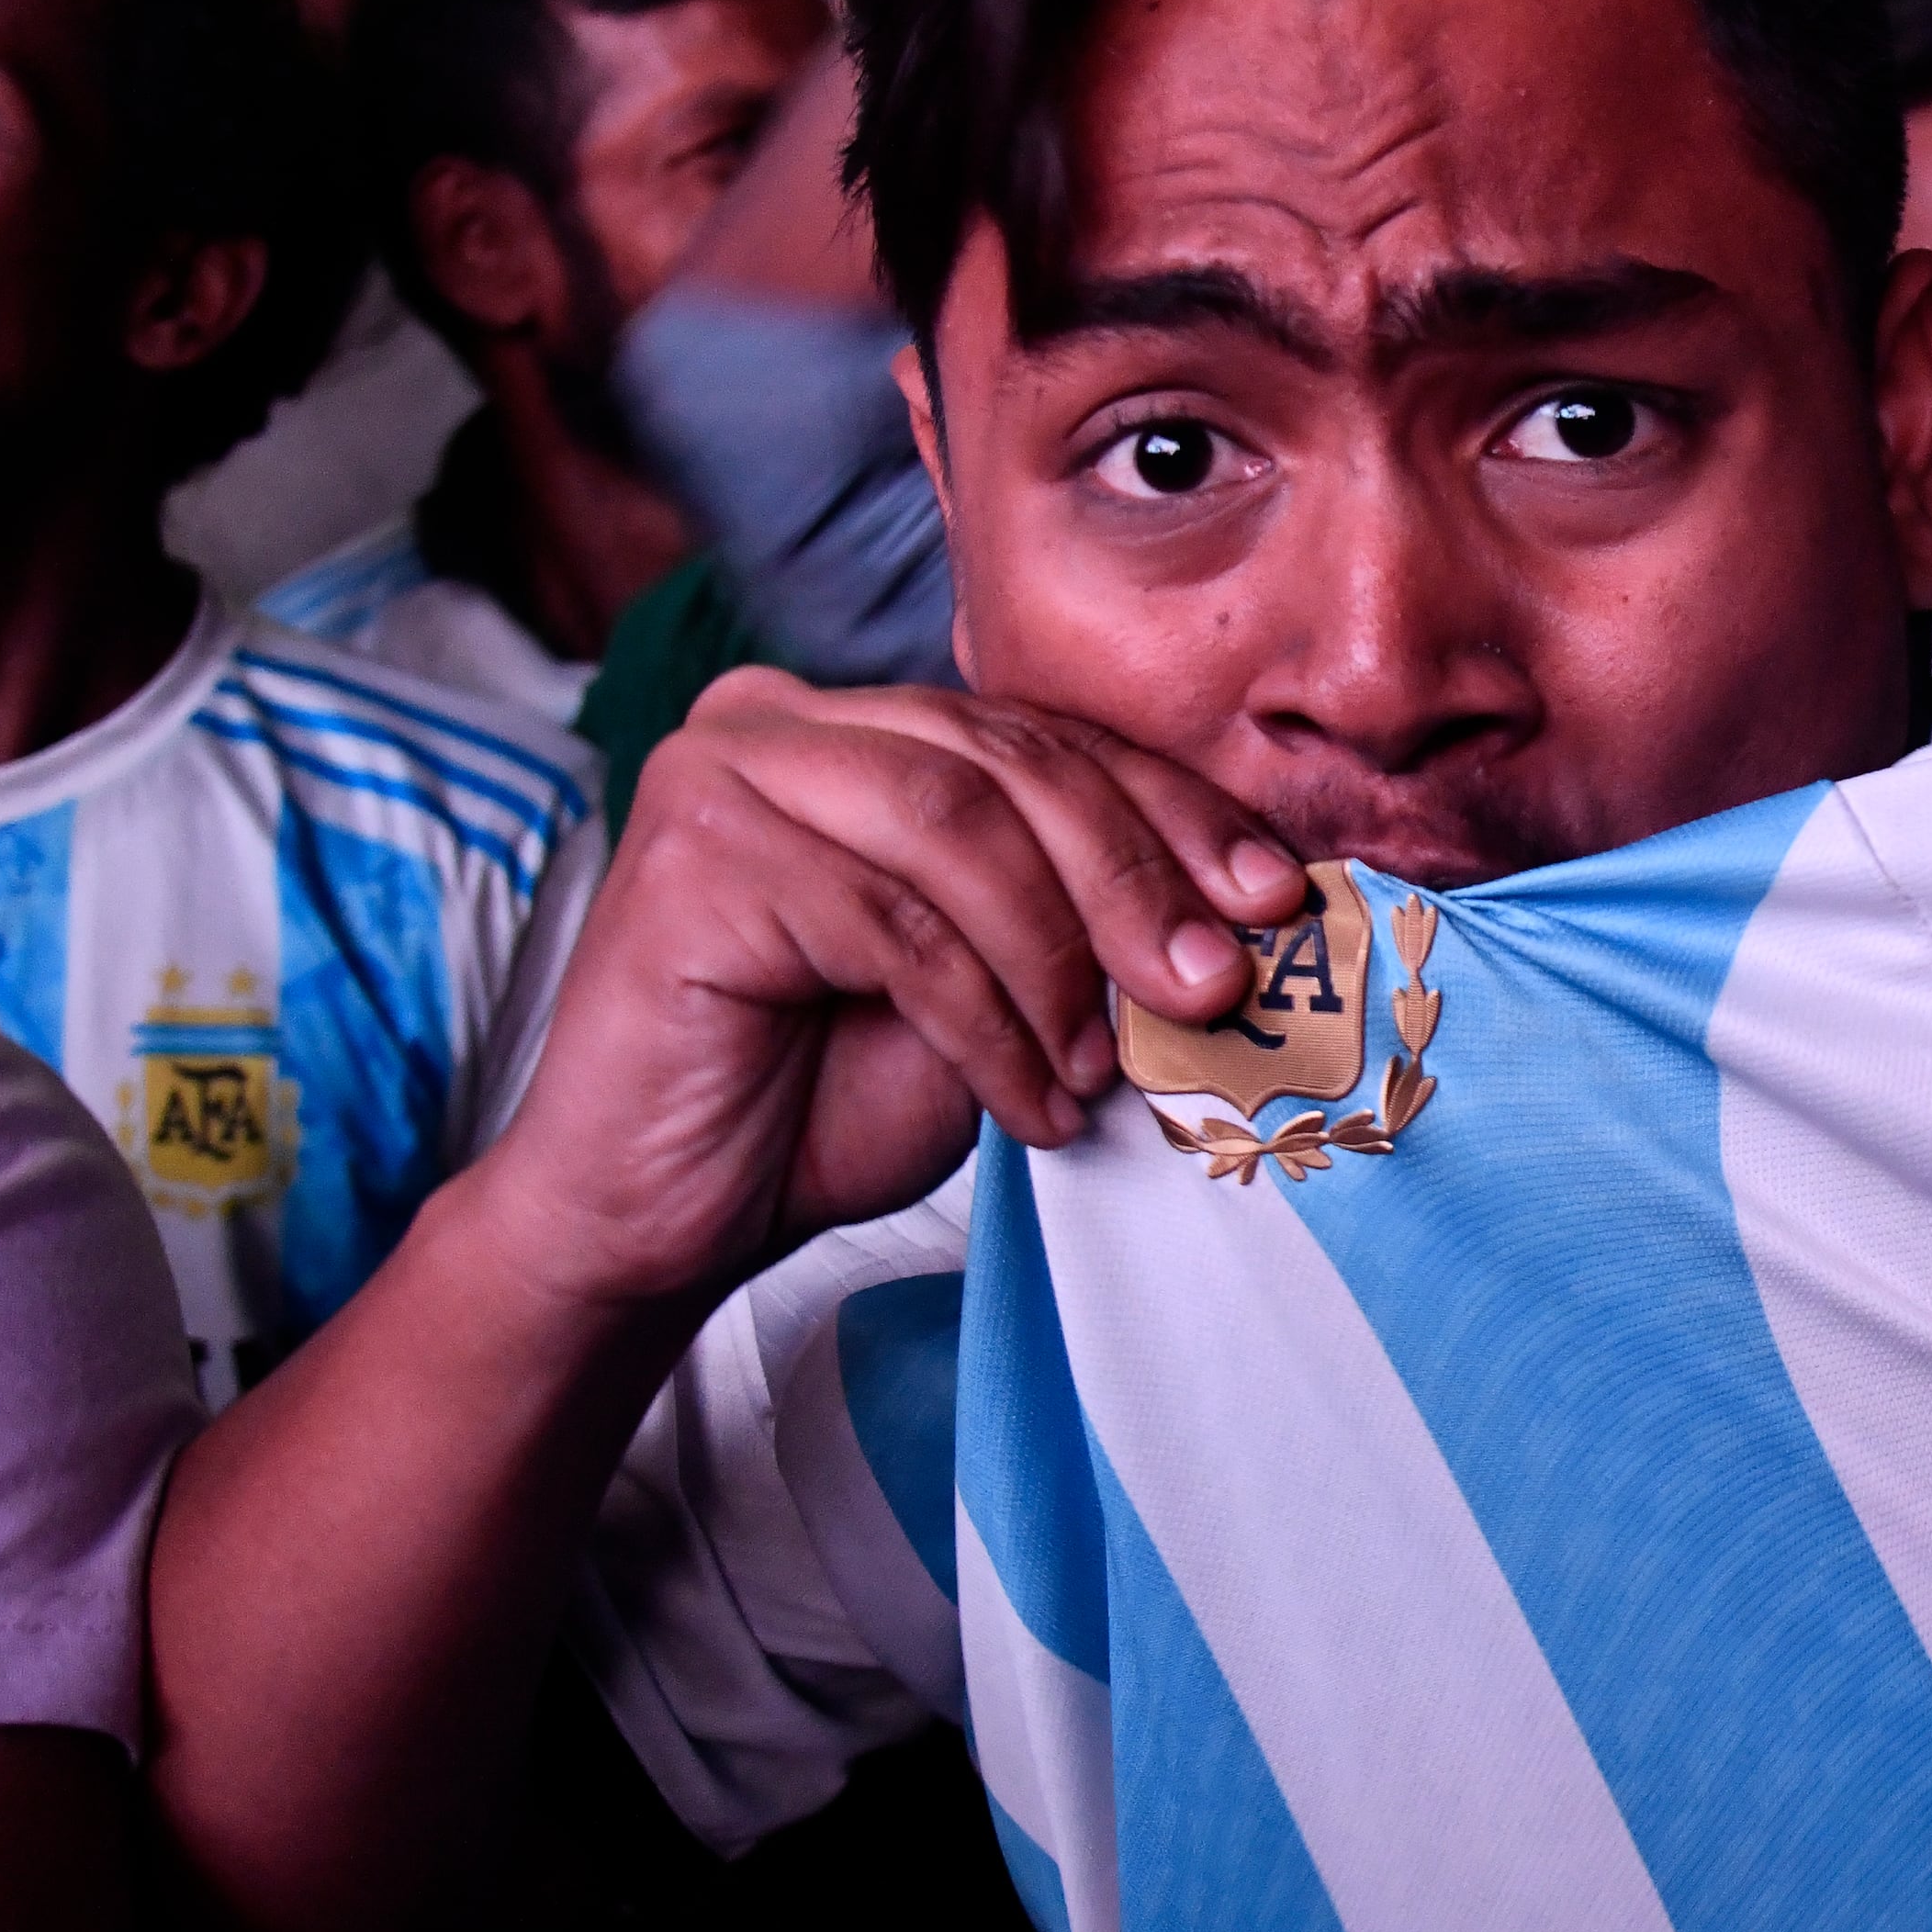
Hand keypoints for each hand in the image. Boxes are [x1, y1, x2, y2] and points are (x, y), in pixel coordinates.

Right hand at [457, 673, 1305, 1322]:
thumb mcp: (995, 993)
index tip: (1274, 897)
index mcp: (857, 723)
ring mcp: (726, 769)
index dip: (1172, 812)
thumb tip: (1251, 906)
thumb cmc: (817, 1100)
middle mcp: (779, 714)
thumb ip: (1081, 924)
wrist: (658, 1217)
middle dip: (1132, 877)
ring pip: (957, 830)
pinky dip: (988, 1022)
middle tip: (1213, 985)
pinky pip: (894, 924)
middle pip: (1008, 761)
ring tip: (1100, 1068)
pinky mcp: (696, 851)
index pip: (1044, 736)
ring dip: (1058, 961)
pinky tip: (1028, 1102)